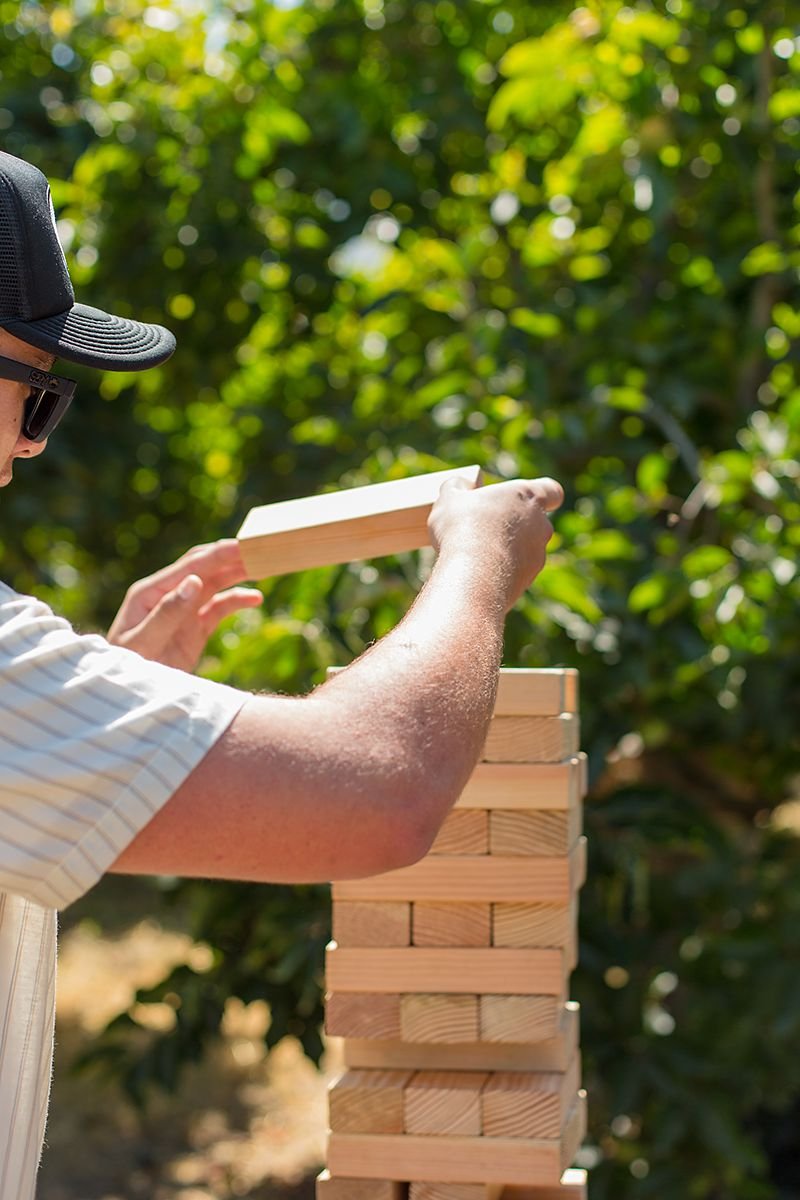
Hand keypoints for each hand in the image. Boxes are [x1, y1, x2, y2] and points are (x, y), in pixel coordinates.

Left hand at [107, 539, 262, 671]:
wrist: (129, 696)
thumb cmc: (129, 667)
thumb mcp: (144, 642)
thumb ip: (168, 612)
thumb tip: (194, 580)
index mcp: (151, 592)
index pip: (190, 567)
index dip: (218, 555)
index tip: (243, 546)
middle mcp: (167, 595)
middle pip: (204, 568)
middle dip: (230, 557)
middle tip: (260, 548)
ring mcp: (182, 611)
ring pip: (214, 584)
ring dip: (237, 573)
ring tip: (265, 565)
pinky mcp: (194, 628)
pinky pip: (219, 608)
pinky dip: (237, 600)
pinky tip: (256, 598)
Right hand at [428, 475, 563, 609]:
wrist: (474, 578)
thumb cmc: (464, 530)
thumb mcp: (449, 499)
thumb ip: (456, 487)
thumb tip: (459, 485)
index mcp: (527, 497)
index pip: (552, 490)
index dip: (543, 494)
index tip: (523, 498)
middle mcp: (541, 525)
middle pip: (536, 521)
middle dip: (514, 524)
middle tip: (484, 526)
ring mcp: (538, 555)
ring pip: (526, 548)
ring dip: (507, 549)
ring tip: (475, 553)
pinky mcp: (529, 579)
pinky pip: (517, 571)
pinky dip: (502, 571)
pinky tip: (478, 573)